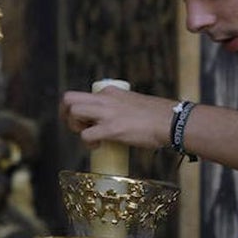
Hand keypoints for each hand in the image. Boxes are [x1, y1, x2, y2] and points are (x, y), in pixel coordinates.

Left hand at [60, 87, 176, 150]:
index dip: (77, 109)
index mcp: (111, 92)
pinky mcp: (111, 129)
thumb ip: (119, 107)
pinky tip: (98, 146)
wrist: (171, 121)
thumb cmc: (157, 116)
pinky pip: (86, 135)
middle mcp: (105, 99)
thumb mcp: (132, 103)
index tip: (84, 121)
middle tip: (76, 127)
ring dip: (75, 127)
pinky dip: (87, 143)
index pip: (82, 95)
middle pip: (69, 98)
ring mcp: (107, 113)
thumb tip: (111, 120)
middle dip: (65, 114)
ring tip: (89, 136)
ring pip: (73, 113)